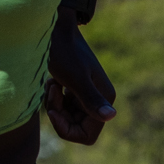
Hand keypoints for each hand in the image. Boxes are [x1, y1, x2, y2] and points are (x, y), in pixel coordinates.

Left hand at [44, 22, 115, 144]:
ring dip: (55, 106)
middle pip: (76, 128)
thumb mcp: (75, 77)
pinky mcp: (76, 89)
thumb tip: (111, 116)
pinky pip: (63, 108)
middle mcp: (100, 99)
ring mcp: (87, 94)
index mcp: (105, 98)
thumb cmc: (63, 50)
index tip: (53, 111)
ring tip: (52, 84)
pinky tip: (52, 81)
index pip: (87, 136)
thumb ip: (91, 99)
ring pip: (68, 118)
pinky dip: (54, 99)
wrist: (56, 28)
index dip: (66, 129)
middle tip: (52, 91)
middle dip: (59, 115)